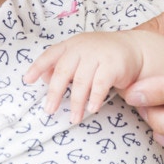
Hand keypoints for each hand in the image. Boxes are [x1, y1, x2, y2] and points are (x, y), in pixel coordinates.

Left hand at [26, 31, 163, 124]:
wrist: (135, 49)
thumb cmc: (102, 56)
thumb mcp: (81, 56)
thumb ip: (63, 65)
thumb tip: (42, 78)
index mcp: (72, 44)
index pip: (51, 55)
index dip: (38, 67)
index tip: (28, 80)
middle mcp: (83, 47)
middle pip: (63, 71)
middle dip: (55, 92)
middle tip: (49, 110)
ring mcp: (98, 54)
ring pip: (81, 81)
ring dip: (75, 102)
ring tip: (73, 118)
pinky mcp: (113, 64)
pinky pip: (100, 84)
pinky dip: (95, 98)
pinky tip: (92, 109)